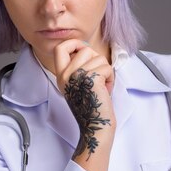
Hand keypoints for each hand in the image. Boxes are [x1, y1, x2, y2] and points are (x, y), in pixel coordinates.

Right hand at [54, 39, 115, 156]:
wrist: (96, 126)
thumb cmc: (92, 106)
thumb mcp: (78, 83)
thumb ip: (78, 66)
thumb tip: (85, 46)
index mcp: (61, 76)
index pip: (60, 48)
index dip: (74, 43)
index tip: (84, 51)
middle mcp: (66, 75)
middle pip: (85, 49)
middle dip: (97, 60)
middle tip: (97, 78)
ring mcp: (77, 77)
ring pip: (99, 58)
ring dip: (105, 71)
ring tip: (101, 87)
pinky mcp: (91, 80)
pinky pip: (107, 68)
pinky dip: (110, 78)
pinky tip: (105, 91)